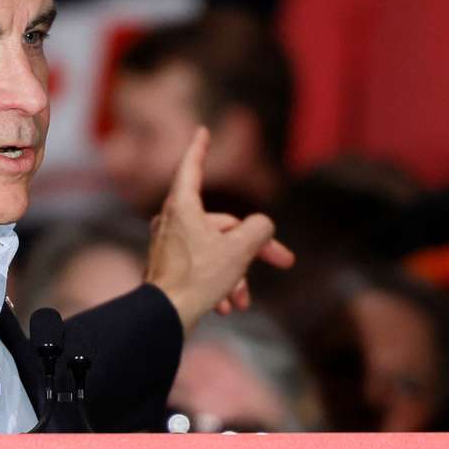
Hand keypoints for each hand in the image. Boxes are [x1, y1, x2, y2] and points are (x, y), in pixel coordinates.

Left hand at [145, 127, 294, 330]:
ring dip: (235, 275)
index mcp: (182, 206)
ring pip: (216, 251)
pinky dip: (218, 285)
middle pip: (223, 224)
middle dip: (252, 248)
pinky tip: (227, 307)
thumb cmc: (198, 279)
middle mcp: (172, 220)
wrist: (163, 318)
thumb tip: (262, 226)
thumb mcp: (239, 249)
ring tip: (241, 300)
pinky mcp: (170, 267)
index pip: (191, 167)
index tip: (202, 130)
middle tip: (285, 261)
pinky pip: (202, 267)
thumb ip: (259, 229)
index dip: (200, 147)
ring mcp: (169, 244)